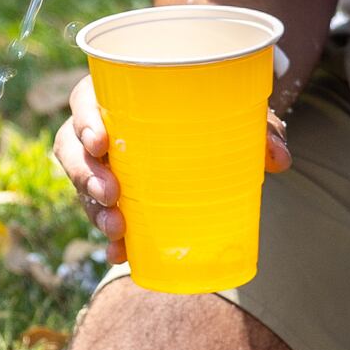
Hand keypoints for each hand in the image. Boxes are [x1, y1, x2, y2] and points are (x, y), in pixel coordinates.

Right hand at [54, 75, 291, 262]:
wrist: (207, 128)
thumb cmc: (211, 109)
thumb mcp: (234, 110)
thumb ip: (258, 127)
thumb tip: (278, 159)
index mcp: (116, 94)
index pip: (84, 101)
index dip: (84, 120)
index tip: (101, 141)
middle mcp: (99, 127)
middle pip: (71, 146)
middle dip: (84, 172)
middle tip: (111, 193)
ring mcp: (100, 162)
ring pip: (79, 182)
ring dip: (91, 207)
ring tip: (116, 229)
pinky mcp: (110, 193)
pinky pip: (98, 214)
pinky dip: (108, 237)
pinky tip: (120, 254)